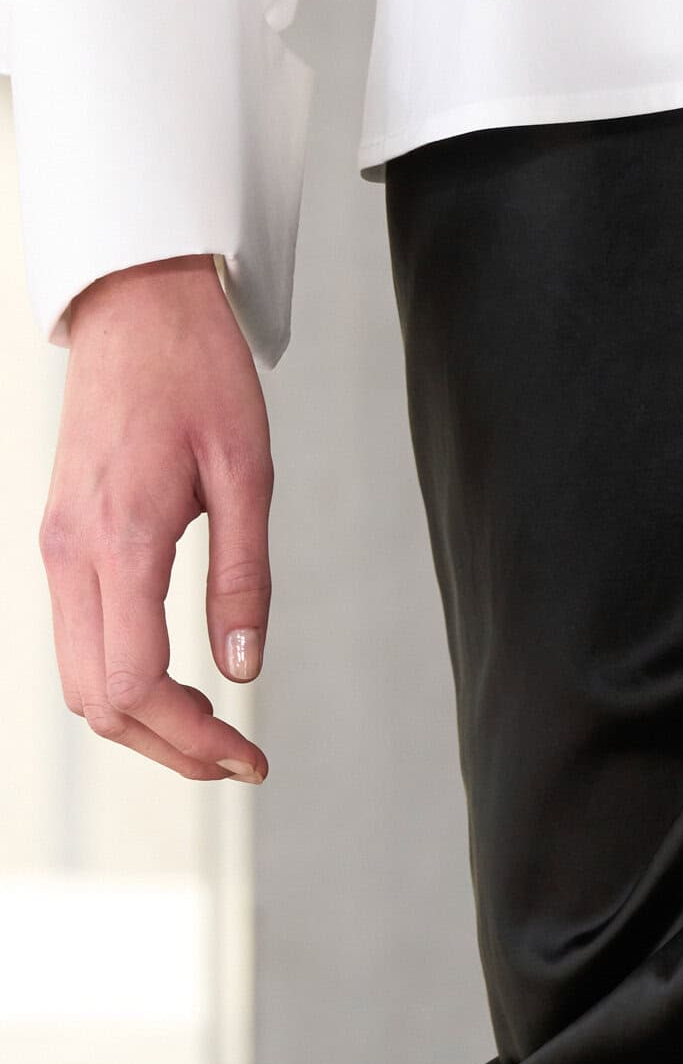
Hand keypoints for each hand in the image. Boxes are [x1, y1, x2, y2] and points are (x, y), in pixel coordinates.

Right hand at [40, 255, 271, 782]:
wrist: (135, 304)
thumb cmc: (197, 373)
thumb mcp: (247, 475)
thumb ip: (243, 579)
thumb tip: (243, 671)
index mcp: (118, 539)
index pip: (135, 682)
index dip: (191, 739)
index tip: (247, 758)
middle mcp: (69, 553)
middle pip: (99, 700)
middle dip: (168, 747)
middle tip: (238, 759)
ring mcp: (55, 549)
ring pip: (81, 680)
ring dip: (144, 722)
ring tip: (213, 731)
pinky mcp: (59, 542)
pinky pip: (79, 642)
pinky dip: (124, 682)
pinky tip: (178, 684)